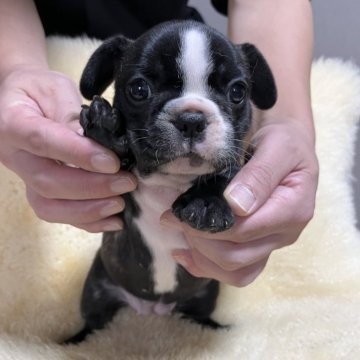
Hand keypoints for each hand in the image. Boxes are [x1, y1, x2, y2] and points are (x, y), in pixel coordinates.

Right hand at [0, 66, 135, 231]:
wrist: (20, 102)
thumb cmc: (39, 91)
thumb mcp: (56, 91)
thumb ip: (73, 117)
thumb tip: (100, 147)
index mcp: (13, 123)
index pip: (44, 142)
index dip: (79, 155)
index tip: (113, 163)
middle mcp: (14, 156)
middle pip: (48, 183)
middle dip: (92, 188)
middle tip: (126, 183)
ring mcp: (25, 177)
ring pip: (49, 206)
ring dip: (89, 210)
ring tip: (120, 204)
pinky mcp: (38, 190)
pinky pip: (57, 214)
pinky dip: (86, 221)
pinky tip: (112, 220)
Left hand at [160, 117, 318, 286]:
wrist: (290, 149)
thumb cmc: (284, 143)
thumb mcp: (276, 147)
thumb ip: (259, 175)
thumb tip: (236, 206)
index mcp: (292, 211)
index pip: (244, 231)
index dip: (208, 228)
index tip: (179, 213)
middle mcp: (285, 235)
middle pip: (236, 257)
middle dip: (200, 241)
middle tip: (175, 219)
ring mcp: (274, 244)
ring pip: (236, 272)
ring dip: (202, 258)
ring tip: (181, 234)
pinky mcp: (262, 246)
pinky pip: (238, 271)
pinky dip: (208, 267)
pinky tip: (185, 254)